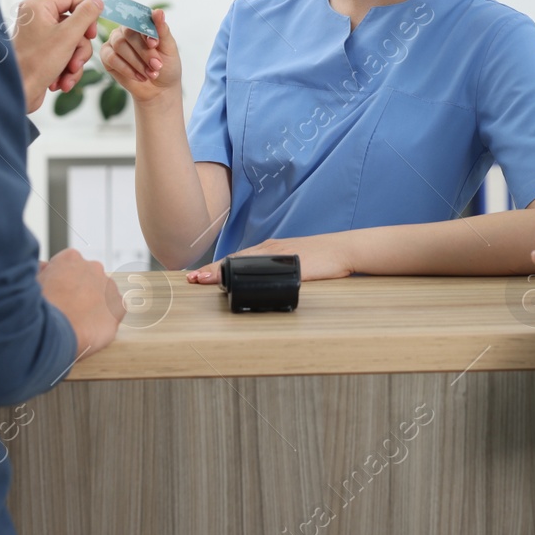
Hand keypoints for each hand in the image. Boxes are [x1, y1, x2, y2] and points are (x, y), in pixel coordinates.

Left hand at [12, 0, 103, 112]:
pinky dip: (66, 70)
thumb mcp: (68, 36)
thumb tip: (97, 1)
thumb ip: (85, 16)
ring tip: (66, 76)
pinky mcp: (43, 53)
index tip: (91, 33)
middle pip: (75, 25)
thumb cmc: (35, 64)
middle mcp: (38, 19)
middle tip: (75, 62)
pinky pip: (65, 55)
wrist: (18, 93)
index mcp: (38, 7)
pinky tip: (60, 82)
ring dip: (74, 62)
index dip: (86, 16)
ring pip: (73, 43)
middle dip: (79, 48)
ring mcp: (40, 37)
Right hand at [38, 247, 123, 356]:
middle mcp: (93, 267)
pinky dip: (106, 319)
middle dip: (80, 292)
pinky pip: (114, 311)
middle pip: (88, 279)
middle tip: (68, 310)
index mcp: (70, 258)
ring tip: (79, 322)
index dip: (62, 283)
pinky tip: (92, 328)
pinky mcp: (118, 306)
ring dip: (94, 305)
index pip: (69, 267)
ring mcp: (108, 286)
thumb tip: (43, 268)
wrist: (52, 331)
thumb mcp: (32, 282)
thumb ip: (41, 272)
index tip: (57, 295)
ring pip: (103, 294)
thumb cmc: (38, 308)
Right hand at [99, 9, 181, 106]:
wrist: (160, 88)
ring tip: (150, 74)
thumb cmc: (166, 65)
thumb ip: (162, 29)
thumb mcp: (169, 47)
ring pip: (119, 45)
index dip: (145, 32)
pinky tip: (139, 77)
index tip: (155, 44)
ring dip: (137, 62)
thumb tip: (158, 11)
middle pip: (128, 33)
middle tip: (157, 65)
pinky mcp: (107, 57)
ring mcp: (114, 43)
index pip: (139, 20)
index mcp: (141, 23)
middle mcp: (125, 30)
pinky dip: (127, 69)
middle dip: (144, 51)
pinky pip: (111, 58)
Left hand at [187, 234, 354, 284]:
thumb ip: (281, 270)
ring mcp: (277, 253)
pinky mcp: (286, 260)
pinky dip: (242, 273)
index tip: (198, 276)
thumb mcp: (297, 264)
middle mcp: (270, 249)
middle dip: (212, 270)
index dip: (217, 268)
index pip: (238, 259)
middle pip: (235, 259)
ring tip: (201, 280)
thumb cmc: (324, 258)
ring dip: (220, 271)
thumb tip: (267, 285)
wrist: (343, 250)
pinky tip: (232, 280)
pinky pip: (258, 266)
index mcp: (270, 250)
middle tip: (191, 279)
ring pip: (242, 262)